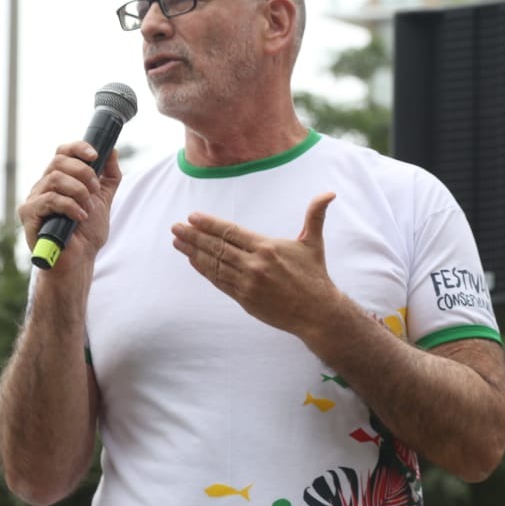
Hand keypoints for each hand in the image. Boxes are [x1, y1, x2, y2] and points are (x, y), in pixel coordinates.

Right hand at [18, 142, 121, 261]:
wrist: (79, 259)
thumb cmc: (87, 232)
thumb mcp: (103, 199)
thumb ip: (109, 176)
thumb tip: (112, 150)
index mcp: (60, 179)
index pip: (62, 152)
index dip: (77, 148)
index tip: (95, 155)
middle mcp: (44, 186)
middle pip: (59, 161)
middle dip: (83, 172)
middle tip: (95, 189)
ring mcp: (34, 199)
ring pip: (54, 178)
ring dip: (78, 191)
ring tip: (88, 207)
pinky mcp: (29, 214)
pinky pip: (49, 200)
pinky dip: (70, 206)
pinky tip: (80, 217)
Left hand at [171, 192, 339, 333]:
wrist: (317, 313)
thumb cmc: (315, 276)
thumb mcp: (313, 243)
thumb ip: (315, 215)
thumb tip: (329, 193)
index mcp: (267, 247)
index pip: (231, 232)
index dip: (209, 224)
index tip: (193, 217)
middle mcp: (254, 264)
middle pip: (217, 247)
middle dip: (193, 236)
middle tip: (175, 227)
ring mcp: (247, 283)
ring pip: (214, 264)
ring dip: (193, 252)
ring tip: (177, 242)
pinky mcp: (244, 299)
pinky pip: (219, 282)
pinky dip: (204, 270)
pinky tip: (193, 261)